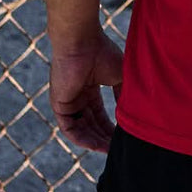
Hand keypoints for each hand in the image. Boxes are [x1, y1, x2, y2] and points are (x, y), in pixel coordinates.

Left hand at [49, 28, 123, 152]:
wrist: (82, 41)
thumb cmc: (102, 52)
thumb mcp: (119, 76)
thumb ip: (124, 95)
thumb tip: (132, 114)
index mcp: (89, 87)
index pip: (99, 114)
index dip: (110, 127)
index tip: (123, 137)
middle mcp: (77, 96)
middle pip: (91, 124)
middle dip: (104, 137)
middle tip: (118, 148)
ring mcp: (67, 101)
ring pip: (81, 128)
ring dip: (95, 141)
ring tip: (110, 150)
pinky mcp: (59, 104)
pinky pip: (69, 128)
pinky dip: (82, 138)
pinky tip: (96, 145)